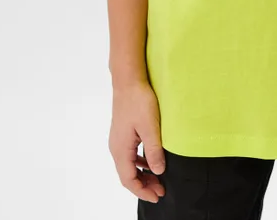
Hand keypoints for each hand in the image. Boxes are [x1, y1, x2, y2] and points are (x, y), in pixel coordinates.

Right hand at [109, 80, 166, 201]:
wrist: (128, 81)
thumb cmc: (138, 101)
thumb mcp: (150, 127)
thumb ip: (154, 150)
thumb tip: (159, 171)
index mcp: (121, 149)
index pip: (129, 180)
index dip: (142, 191)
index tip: (157, 196)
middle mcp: (116, 147)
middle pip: (128, 175)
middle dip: (144, 185)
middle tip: (161, 190)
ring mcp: (119, 140)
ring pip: (129, 165)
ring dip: (142, 174)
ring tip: (158, 178)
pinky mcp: (123, 132)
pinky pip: (130, 154)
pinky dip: (140, 162)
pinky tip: (151, 160)